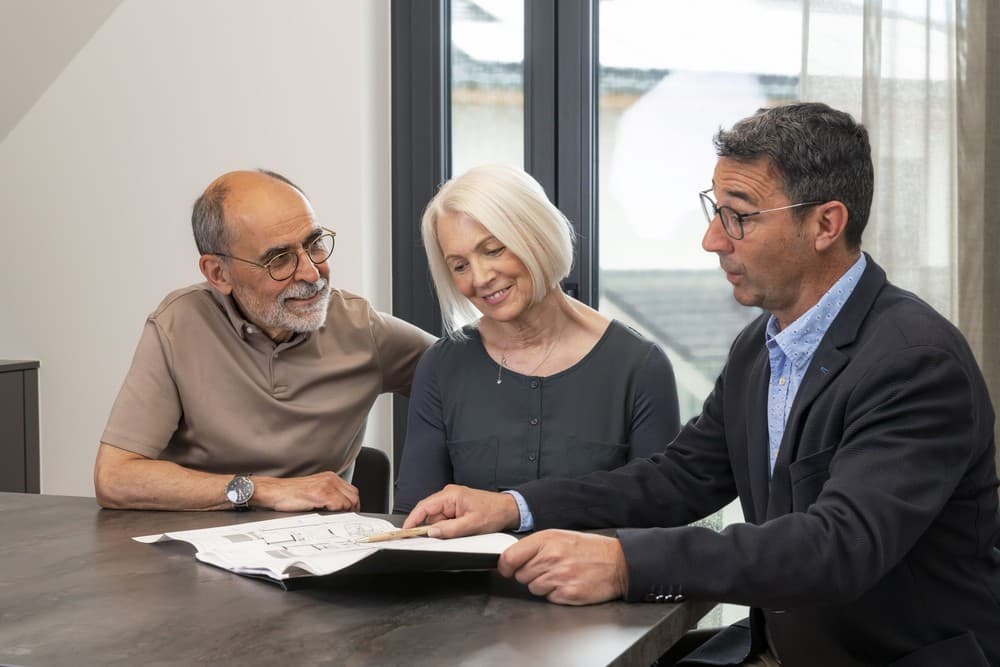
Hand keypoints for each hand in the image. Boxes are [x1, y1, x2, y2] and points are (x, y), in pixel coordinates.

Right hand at [253, 472, 359, 511]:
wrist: (274, 492)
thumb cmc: (289, 494)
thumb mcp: (313, 491)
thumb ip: (327, 495)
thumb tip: (339, 508)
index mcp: (329, 477)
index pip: (351, 491)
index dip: (352, 504)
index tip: (350, 513)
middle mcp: (330, 479)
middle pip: (354, 495)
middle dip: (353, 509)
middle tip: (346, 519)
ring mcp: (327, 485)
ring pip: (349, 501)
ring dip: (346, 512)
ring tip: (338, 519)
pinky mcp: (321, 494)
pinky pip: (339, 505)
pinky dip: (338, 513)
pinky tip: (330, 516)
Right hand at [402, 484, 519, 536]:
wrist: (508, 509)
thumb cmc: (493, 512)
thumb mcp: (472, 524)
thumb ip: (450, 529)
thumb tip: (431, 532)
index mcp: (450, 495)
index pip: (424, 507)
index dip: (412, 520)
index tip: (405, 532)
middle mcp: (448, 496)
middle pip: (429, 515)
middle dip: (433, 528)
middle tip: (443, 537)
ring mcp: (451, 502)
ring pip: (436, 520)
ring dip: (443, 529)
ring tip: (461, 530)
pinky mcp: (455, 508)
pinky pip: (444, 520)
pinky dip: (448, 528)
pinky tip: (460, 530)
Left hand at [499, 530, 627, 604]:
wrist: (618, 563)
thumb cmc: (590, 549)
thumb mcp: (561, 536)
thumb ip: (536, 546)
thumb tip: (512, 558)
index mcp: (547, 540)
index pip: (510, 557)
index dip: (506, 566)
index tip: (507, 568)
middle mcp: (551, 557)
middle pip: (521, 575)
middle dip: (530, 574)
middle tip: (548, 569)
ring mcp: (560, 576)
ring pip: (533, 588)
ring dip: (544, 585)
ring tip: (561, 575)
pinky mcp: (568, 593)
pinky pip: (549, 598)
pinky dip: (556, 594)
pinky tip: (569, 584)